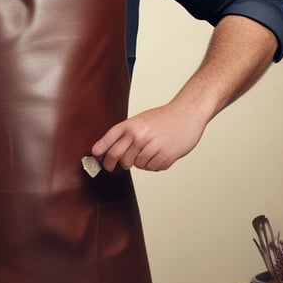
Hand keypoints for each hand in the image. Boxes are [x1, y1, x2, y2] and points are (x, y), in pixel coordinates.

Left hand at [91, 102, 207, 171]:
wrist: (187, 114)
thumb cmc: (163, 117)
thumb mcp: (141, 120)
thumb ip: (126, 133)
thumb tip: (108, 150)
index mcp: (131, 125)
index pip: (110, 139)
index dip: (100, 150)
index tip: (94, 157)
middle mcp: (139, 136)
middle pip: (118, 157)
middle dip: (112, 165)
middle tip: (112, 166)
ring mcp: (152, 147)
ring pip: (136, 165)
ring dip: (139, 163)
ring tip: (149, 150)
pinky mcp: (165, 157)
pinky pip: (151, 168)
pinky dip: (154, 164)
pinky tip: (160, 153)